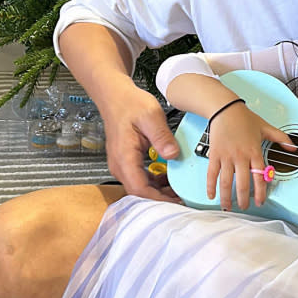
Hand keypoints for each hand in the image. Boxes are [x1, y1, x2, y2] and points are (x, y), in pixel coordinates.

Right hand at [104, 85, 180, 201]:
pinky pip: (140, 179)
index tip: (176, 201)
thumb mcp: (150, 116)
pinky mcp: (126, 162)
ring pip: (140, 188)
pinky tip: (168, 178)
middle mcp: (119, 165)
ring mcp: (121, 165)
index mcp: (124, 157)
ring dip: (158, 191)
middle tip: (182, 198)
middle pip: (139, 193)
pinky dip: (154, 183)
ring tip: (178, 190)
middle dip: (161, 199)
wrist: (115, 97)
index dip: (159, 199)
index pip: (140, 189)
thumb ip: (162, 137)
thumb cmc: (129, 104)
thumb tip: (173, 155)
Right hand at [207, 102, 295, 210]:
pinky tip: (212, 195)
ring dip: (227, 197)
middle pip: (242, 183)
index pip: (259, 177)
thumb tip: (294, 147)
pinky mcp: (215, 154)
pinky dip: (211, 186)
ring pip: (226, 182)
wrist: (225, 109)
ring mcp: (226, 156)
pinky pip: (212, 173)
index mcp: (254, 151)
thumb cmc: (244, 118)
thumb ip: (281, 138)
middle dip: (243, 199)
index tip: (260, 202)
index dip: (260, 192)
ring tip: (228, 206)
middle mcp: (240, 156)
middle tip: (244, 207)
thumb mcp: (266, 127)